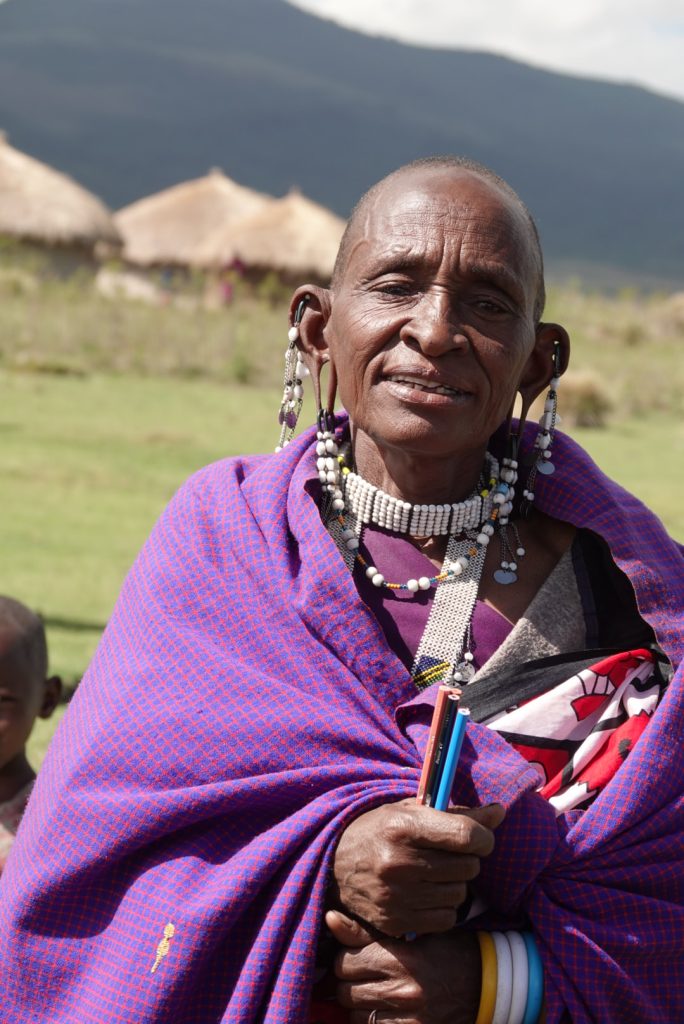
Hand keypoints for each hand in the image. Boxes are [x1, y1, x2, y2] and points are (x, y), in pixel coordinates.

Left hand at [326, 909, 480, 1023]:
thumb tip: (330, 919)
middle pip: (345, 991)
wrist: (487, 984)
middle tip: (360, 974)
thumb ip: (366, 932)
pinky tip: (383, 1009)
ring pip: (355, 1016)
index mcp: (400, 959)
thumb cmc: (446, 951)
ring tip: (372, 991)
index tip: (353, 954)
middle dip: (347, 982)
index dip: (344, 958)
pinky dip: (372, 1021)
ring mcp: (408, 1019)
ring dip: (357, 1005)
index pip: (346, 962)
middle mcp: (402, 991)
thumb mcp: (410, 934)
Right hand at [331, 799, 504, 936]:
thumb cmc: (379, 830)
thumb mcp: (411, 811)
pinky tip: (426, 892)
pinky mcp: (396, 922)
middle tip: (449, 854)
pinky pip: (446, 918)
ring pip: (460, 894)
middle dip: (466, 859)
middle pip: (468, 867)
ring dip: (455, 884)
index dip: (483, 837)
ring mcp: (397, 896)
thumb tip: (501, 811)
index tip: (478, 837)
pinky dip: (443, 906)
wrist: (333, 864)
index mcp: (403, 827)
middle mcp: (399, 863)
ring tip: (435, 872)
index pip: (467, 836)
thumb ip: (458, 813)